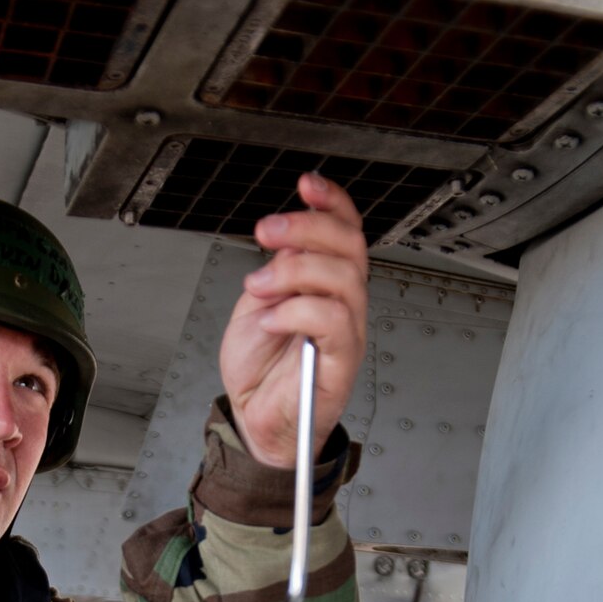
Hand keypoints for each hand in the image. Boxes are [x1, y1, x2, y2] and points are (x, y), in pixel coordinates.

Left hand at [220, 173, 368, 467]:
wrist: (254, 417)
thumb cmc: (260, 367)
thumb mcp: (257, 301)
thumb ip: (276, 269)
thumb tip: (287, 237)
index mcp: (326, 281)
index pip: (345, 230)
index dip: (331, 202)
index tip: (306, 184)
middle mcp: (344, 300)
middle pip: (348, 245)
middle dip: (305, 227)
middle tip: (265, 231)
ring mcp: (347, 329)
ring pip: (342, 277)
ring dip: (293, 270)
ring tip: (259, 286)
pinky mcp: (342, 359)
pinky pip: (332, 320)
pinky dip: (295, 310)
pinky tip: (271, 319)